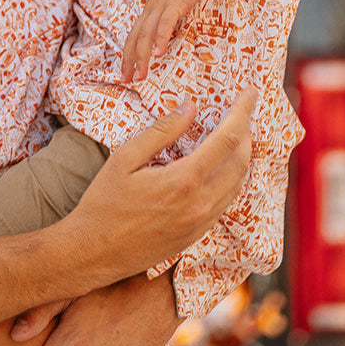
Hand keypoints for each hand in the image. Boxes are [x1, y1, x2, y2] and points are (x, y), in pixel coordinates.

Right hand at [64, 88, 254, 287]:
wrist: (94, 253)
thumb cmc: (104, 202)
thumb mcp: (125, 158)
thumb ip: (161, 131)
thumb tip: (190, 107)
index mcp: (184, 180)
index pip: (227, 139)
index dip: (243, 112)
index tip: (250, 92)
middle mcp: (200, 203)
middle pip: (241, 162)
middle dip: (248, 132)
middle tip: (244, 111)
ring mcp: (201, 223)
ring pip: (238, 185)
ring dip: (243, 157)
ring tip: (237, 135)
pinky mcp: (197, 236)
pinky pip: (226, 203)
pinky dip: (232, 179)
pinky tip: (221, 168)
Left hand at [121, 0, 217, 82]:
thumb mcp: (174, 0)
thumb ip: (169, 15)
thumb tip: (169, 31)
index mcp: (150, 9)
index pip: (134, 35)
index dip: (128, 54)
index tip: (126, 72)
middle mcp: (151, 8)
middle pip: (135, 38)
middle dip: (130, 61)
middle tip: (127, 80)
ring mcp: (161, 6)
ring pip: (146, 34)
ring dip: (142, 56)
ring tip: (140, 74)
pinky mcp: (174, 3)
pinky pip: (164, 24)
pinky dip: (159, 39)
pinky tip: (157, 54)